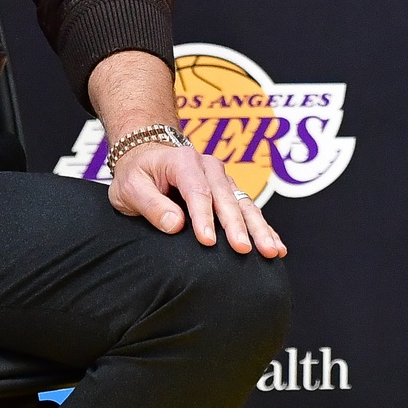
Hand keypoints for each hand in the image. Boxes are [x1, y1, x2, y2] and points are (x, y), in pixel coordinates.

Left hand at [108, 141, 286, 256]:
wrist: (148, 156)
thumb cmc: (137, 173)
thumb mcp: (130, 187)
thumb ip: (151, 204)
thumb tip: (176, 224)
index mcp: (184, 161)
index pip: (197, 191)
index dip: (203, 217)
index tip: (207, 241)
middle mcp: (209, 167)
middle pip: (227, 198)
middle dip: (237, 225)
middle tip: (244, 250)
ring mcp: (223, 179)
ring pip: (245, 204)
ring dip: (259, 228)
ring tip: (271, 251)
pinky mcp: (230, 192)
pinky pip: (250, 210)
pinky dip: (264, 229)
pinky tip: (277, 247)